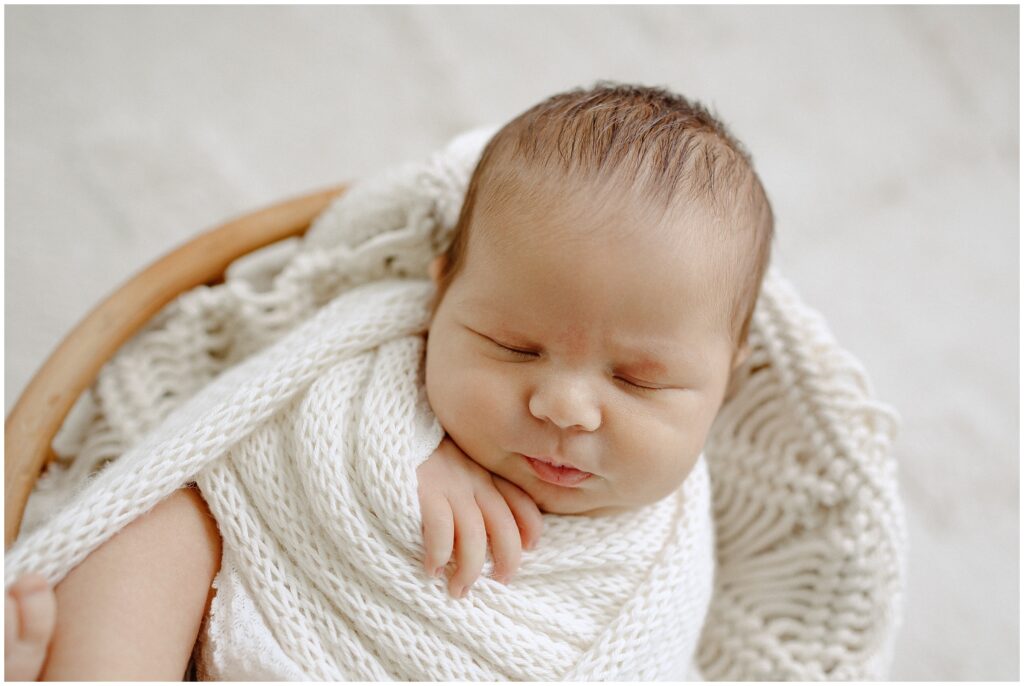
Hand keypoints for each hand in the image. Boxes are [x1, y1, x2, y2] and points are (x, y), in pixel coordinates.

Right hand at [417, 437, 542, 598]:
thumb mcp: (454, 462)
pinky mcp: (424, 490)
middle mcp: (472, 478)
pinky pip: (441, 529)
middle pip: (504, 524)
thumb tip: (482, 526)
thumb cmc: (418, 454)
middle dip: (508, 558)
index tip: (530, 547)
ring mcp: (449, 484)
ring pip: (475, 534)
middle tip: (500, 581)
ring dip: (469, 569)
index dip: (531, 526)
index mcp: (482, 472)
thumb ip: (470, 483)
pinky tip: (432, 569)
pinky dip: (439, 554)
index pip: (521, 499)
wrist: (387, 431)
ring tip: (458, 589)